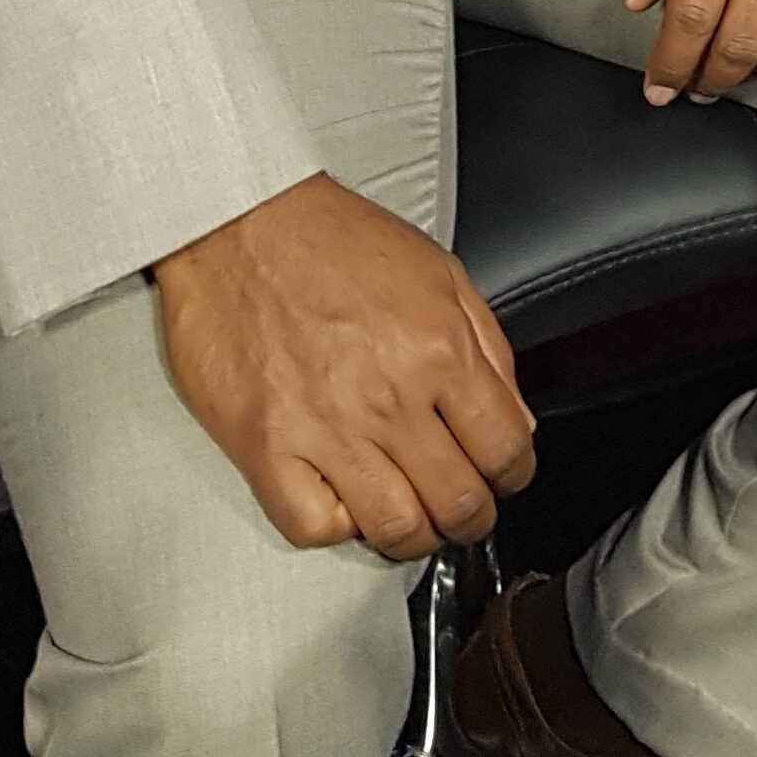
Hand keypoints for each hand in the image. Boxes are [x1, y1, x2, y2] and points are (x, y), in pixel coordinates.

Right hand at [149, 174, 535, 558]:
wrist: (240, 220)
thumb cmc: (332, 240)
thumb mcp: (439, 272)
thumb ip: (487, 348)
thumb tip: (513, 418)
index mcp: (439, 349)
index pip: (507, 449)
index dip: (515, 475)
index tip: (505, 477)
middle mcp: (388, 396)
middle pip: (457, 501)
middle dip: (473, 517)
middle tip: (464, 512)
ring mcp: (325, 428)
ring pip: (394, 528)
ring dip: (414, 536)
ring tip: (412, 521)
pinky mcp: (265, 447)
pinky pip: (312, 525)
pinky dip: (337, 529)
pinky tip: (345, 505)